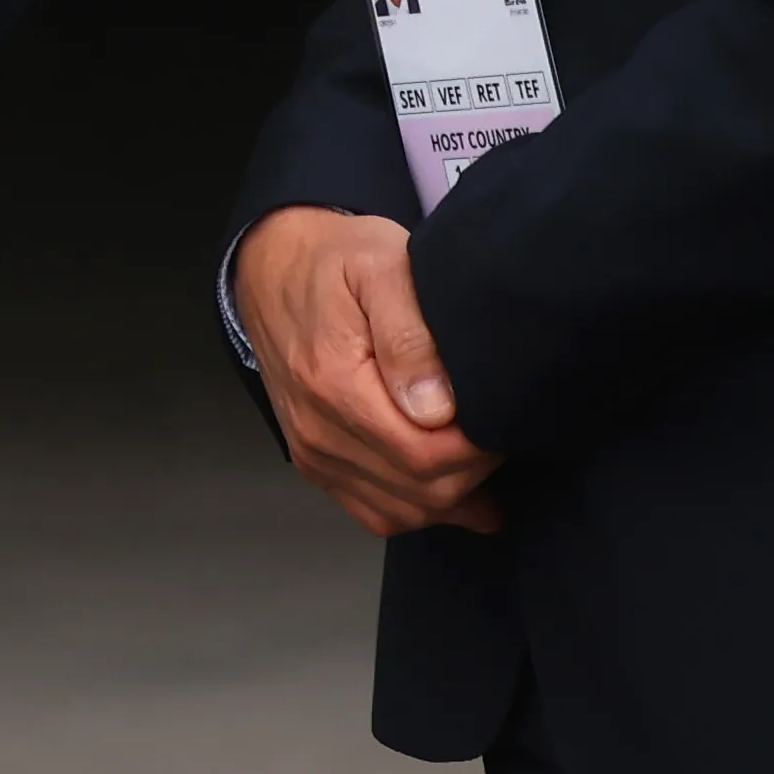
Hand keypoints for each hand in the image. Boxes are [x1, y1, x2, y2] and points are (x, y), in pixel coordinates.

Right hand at [238, 204, 504, 535]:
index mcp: (333, 384)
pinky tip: (451, 489)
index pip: (426, 455)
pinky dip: (418, 509)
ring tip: (481, 459)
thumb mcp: (381, 266)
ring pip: (402, 511)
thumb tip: (439, 409)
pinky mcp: (314, 461)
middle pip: (421, 490)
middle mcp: (317, 430)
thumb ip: (411, 335)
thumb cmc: (335, 260)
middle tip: (499, 431)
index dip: (479, 450)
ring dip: (453, 497)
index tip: (501, 418)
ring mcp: (313, 452)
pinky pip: (374, 512)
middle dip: (475, 472)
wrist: (272, 266)